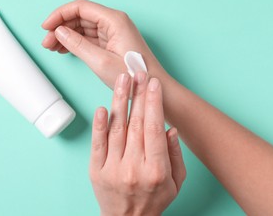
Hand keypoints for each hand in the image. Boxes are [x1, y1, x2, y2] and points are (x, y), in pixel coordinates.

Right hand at [41, 0, 166, 88]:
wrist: (150, 87)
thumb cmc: (133, 75)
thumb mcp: (101, 61)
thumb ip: (78, 45)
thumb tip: (59, 32)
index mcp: (114, 20)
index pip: (80, 7)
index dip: (60, 14)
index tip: (46, 26)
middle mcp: (113, 22)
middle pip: (80, 16)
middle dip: (60, 27)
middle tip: (46, 42)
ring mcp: (112, 32)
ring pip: (82, 26)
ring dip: (66, 35)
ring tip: (52, 47)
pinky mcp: (111, 42)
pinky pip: (89, 37)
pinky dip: (75, 42)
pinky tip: (64, 49)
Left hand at [89, 72, 185, 215]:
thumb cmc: (153, 200)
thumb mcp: (175, 183)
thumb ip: (175, 155)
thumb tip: (170, 128)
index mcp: (156, 170)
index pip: (154, 129)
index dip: (154, 104)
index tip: (153, 84)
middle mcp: (133, 168)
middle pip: (136, 124)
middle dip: (138, 95)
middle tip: (138, 72)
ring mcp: (112, 169)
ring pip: (117, 129)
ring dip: (120, 101)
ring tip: (122, 80)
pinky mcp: (96, 170)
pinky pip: (97, 144)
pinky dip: (99, 124)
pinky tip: (103, 107)